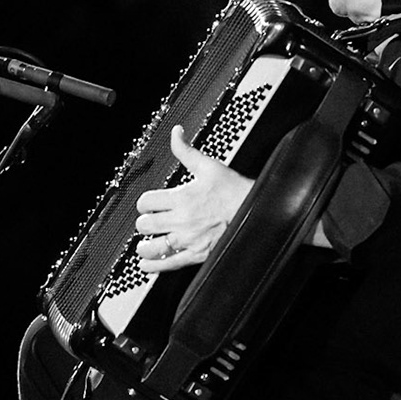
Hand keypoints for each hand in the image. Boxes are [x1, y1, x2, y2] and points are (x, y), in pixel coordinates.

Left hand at [132, 126, 253, 272]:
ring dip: (144, 245)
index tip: (149, 204)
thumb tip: (176, 133)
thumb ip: (186, 150)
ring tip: (145, 243)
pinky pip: (167, 265)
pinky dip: (152, 266)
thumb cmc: (234, 191)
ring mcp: (187, 240)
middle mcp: (181, 220)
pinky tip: (146, 264)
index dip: (145, 202)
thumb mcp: (208, 166)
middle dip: (145, 222)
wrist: (256, 211)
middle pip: (144, 224)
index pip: (146, 202)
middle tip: (150, 221)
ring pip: (151, 247)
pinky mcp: (195, 255)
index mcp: (181, 198)